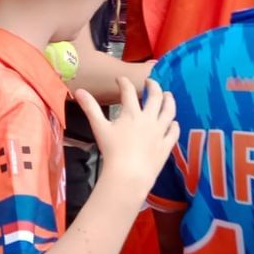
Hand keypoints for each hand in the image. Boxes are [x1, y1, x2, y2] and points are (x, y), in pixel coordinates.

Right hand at [75, 77, 176, 194]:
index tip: (120, 79)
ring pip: (169, 111)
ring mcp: (160, 132)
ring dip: (169, 100)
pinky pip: (174, 132)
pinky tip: (174, 123)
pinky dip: (174, 125)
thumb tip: (78, 91)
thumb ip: (90, 108)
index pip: (128, 91)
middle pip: (155, 96)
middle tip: (151, 81)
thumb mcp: (99, 127)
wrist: (129, 174)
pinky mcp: (166, 145)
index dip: (124, 82)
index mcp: (132, 113)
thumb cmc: (112, 150)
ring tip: (168, 95)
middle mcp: (149, 119)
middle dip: (153, 85)